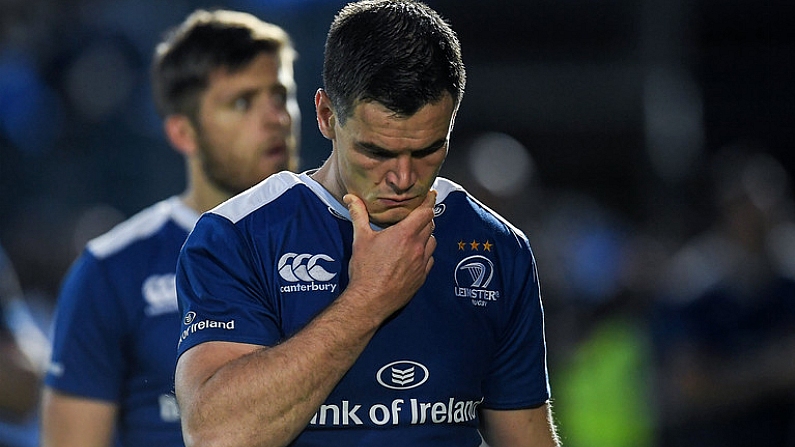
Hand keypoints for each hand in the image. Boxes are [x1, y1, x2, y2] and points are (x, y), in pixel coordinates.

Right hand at [343, 190, 436, 320]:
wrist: (370, 300)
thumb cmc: (365, 269)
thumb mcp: (360, 238)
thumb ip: (358, 214)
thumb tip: (350, 197)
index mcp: (405, 234)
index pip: (426, 212)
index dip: (429, 202)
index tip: (429, 196)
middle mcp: (418, 247)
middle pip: (431, 224)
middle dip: (426, 217)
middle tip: (418, 214)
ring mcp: (422, 263)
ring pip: (432, 241)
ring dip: (427, 235)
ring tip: (416, 234)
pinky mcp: (422, 277)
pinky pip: (430, 259)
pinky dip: (426, 253)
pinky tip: (415, 254)